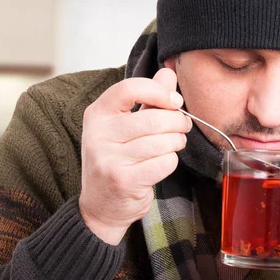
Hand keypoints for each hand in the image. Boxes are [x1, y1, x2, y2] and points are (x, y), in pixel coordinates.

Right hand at [78, 68, 191, 244]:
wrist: (101, 206)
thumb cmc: (116, 160)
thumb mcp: (124, 126)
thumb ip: (147, 99)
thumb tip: (168, 72)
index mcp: (97, 114)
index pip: (129, 88)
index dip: (158, 91)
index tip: (174, 101)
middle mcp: (98, 134)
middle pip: (153, 118)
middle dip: (177, 122)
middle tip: (182, 127)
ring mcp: (108, 159)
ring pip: (162, 141)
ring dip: (176, 143)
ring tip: (173, 145)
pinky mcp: (123, 180)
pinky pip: (163, 163)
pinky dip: (170, 162)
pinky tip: (162, 164)